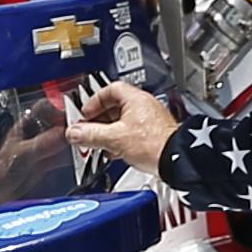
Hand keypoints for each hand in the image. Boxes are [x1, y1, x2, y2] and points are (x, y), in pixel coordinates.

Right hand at [65, 79, 183, 180]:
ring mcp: (152, 120)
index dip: (94, 101)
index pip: (110, 90)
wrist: (176, 162)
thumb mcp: (114, 138)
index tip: (85, 113)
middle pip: (116, 106)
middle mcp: (145, 106)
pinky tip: (115, 151)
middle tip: (88, 129)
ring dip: (109, 131)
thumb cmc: (154, 144)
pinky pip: (133, 132)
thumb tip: (74, 132)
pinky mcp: (155, 135)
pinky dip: (121, 139)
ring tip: (100, 142)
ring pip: (124, 121)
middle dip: (99, 119)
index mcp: (136, 99)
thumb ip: (91, 134)